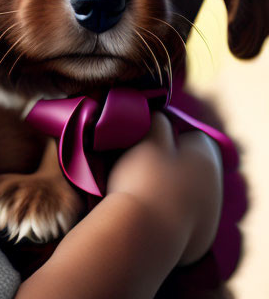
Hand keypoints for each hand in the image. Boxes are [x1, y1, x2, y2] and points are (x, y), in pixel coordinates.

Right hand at [106, 111, 222, 265]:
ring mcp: (209, 214)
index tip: (145, 138)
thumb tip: (161, 117)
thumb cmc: (144, 179)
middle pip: (192, 164)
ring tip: (140, 187)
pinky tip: (150, 209)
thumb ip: (158, 121)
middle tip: (140, 162)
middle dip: (170, 160)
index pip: (191, 134)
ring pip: (188, 190)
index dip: (168, 133)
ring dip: (170, 186)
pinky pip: (183, 215)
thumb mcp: (147, 138)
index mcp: (206, 155)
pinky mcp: (199, 237)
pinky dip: (169, 210)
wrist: (145, 236)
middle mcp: (214, 184)